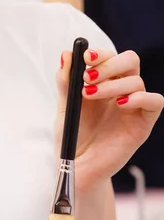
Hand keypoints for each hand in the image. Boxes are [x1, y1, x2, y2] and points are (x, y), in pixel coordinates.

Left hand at [55, 48, 163, 191]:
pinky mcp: (143, 123)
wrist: (77, 166)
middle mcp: (120, 90)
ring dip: (113, 84)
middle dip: (108, 64)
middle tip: (87, 77)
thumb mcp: (64, 106)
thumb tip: (66, 54)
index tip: (85, 57)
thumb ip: (66, 82)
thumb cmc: (72, 135)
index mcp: (102, 82)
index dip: (100, 53)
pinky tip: (120, 104)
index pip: (110, 56)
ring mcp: (133, 106)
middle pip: (129, 60)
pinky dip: (141, 97)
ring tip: (90, 95)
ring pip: (136, 80)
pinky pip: (155, 101)